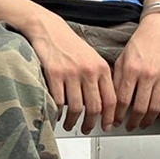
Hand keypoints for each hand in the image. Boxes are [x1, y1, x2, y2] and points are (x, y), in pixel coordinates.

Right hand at [27, 17, 116, 133]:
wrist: (48, 29)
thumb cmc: (69, 45)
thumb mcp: (91, 58)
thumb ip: (99, 78)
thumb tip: (103, 104)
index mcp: (101, 67)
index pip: (111, 99)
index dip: (109, 117)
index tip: (106, 125)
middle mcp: (88, 71)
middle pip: (94, 107)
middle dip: (90, 123)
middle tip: (87, 129)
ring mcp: (71, 73)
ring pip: (76, 108)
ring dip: (73, 121)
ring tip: (70, 125)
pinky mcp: (54, 74)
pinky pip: (58, 101)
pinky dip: (58, 112)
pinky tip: (57, 115)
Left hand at [113, 13, 159, 130]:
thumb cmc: (140, 43)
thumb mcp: (122, 59)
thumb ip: (117, 80)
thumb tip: (111, 100)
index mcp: (131, 70)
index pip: (122, 100)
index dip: (118, 115)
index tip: (115, 121)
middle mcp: (147, 74)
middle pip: (139, 108)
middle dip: (133, 122)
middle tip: (129, 126)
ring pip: (155, 107)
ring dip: (148, 120)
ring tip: (143, 124)